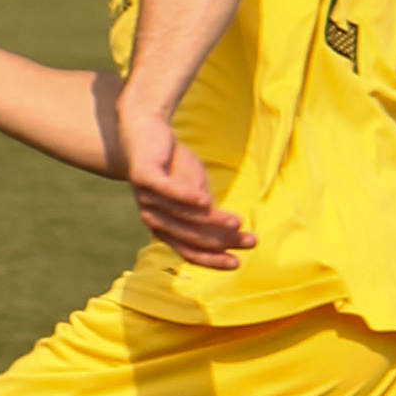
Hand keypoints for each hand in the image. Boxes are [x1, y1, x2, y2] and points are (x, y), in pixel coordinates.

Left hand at [114, 95, 253, 267]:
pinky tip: (207, 201)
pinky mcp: (144, 177)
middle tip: (251, 242)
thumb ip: (206, 212)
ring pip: (183, 216)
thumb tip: (230, 232)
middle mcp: (152, 218)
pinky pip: (167, 191)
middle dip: (222, 242)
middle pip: (189, 237)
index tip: (238, 264)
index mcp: (162, 227)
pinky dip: (186, 198)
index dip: (213, 260)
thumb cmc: (173, 165)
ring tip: (238, 223)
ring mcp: (146, 198)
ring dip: (212, 221)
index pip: (188, 251)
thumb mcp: (195, 192)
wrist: (145, 130)